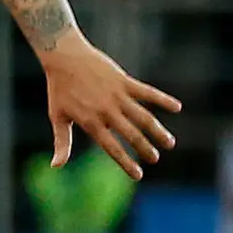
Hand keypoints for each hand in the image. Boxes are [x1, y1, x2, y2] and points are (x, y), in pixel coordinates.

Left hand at [44, 32, 181, 177]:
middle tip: (155, 159)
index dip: (126, 162)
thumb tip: (56, 166)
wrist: (63, 57)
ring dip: (158, 130)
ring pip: (143, 116)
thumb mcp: (58, 117)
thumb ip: (62, 143)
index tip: (138, 175)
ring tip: (170, 143)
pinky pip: (147, 92)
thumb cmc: (60, 89)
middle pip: (131, 134)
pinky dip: (163, 99)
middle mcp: (106, 111)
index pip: (111, 148)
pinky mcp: (124, 81)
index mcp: (90, 122)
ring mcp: (116, 95)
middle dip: (145, 148)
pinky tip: (177, 107)